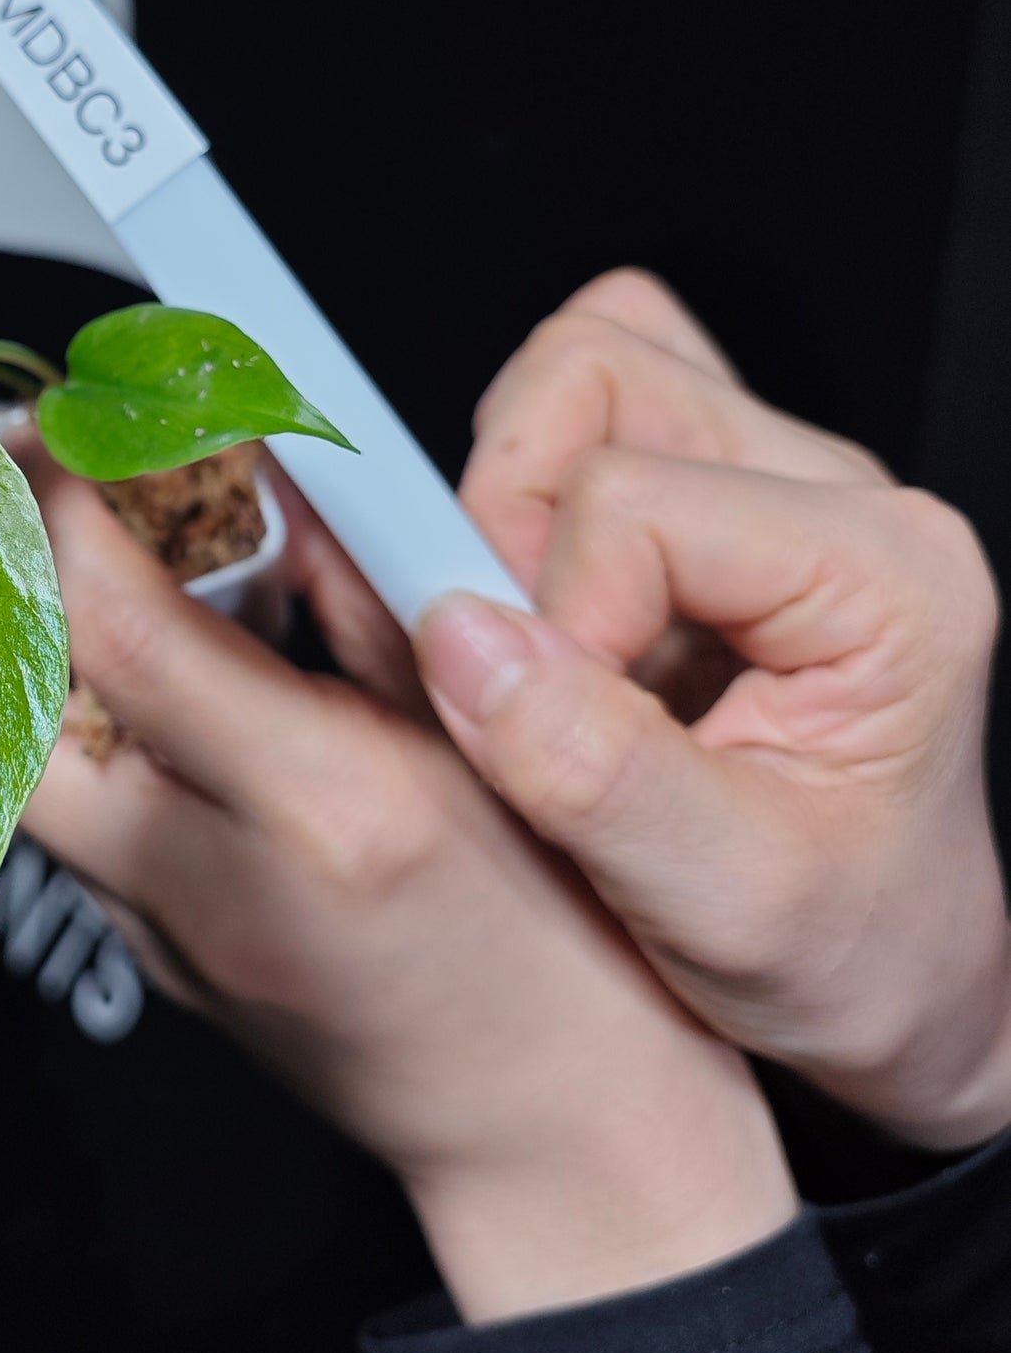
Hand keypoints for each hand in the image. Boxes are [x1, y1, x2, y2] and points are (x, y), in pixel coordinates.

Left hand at [14, 438, 795, 1322]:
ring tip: (77, 542)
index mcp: (322, 805)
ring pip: (21, 758)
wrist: (563, 1154)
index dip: (62, 499)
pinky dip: (68, 713)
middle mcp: (209, 880)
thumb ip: (376, 604)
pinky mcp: (155, 964)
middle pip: (9, 699)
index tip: (57, 420)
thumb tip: (285, 480)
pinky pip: (66, 814)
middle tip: (25, 471)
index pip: (118, 623)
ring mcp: (163, 939)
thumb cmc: (571, 953)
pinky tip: (129, 657)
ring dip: (24, 634)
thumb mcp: (492, 740)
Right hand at [418, 268, 1008, 1151]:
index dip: (551, 616)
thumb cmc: (850, 948)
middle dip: (508, 521)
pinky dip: (518, 509)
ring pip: (577, 376)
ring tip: (540, 655)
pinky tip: (550, 630)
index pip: (632, 499)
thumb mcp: (726, 905)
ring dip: (510, 510)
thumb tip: (460, 637)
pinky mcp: (709, 494)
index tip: (551, 736)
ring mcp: (770, 481)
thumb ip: (592, 770)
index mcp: (886, 573)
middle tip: (523, 670)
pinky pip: (574, 421)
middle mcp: (837, 494)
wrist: (892, 977)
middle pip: (597, 375)